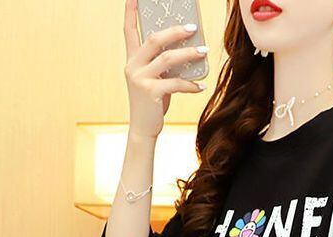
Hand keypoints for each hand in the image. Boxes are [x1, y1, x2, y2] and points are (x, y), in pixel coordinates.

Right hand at [123, 0, 206, 139]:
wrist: (143, 129)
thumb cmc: (151, 103)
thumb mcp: (155, 81)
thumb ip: (163, 67)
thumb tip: (186, 53)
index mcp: (132, 60)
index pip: (129, 30)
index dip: (130, 11)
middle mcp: (133, 66)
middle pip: (154, 39)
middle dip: (174, 31)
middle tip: (192, 28)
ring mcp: (140, 79)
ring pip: (167, 58)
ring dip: (188, 54)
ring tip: (203, 52)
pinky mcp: (150, 93)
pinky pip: (175, 83)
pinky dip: (190, 85)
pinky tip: (200, 86)